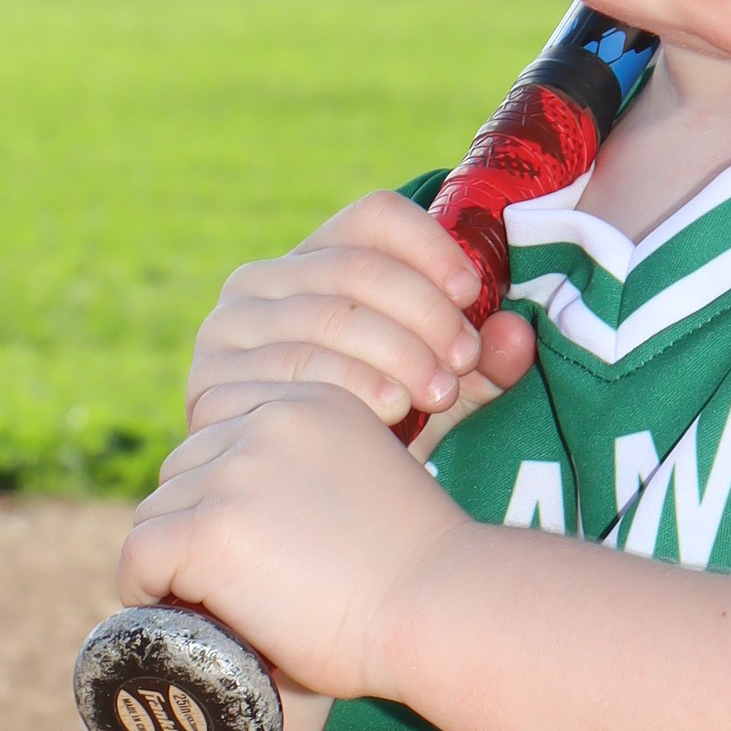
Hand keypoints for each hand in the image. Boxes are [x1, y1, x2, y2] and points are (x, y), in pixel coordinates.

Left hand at [116, 384, 466, 701]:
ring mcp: (235, 473)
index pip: (222, 425)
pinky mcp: (210, 529)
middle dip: (194, 521)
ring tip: (203, 602)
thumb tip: (266, 520)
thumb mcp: (371, 489)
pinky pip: (139, 554)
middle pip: (183, 468)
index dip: (219, 484)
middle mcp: (268, 423)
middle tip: (223, 581)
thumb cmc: (422, 576)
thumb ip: (317, 480)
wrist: (441, 609)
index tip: (239, 537)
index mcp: (311, 404)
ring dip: (172, 557)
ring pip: (157, 512)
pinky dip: (142, 586)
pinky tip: (166, 609)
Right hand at [188, 192, 537, 439]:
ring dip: (394, 353)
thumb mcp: (438, 387)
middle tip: (462, 361)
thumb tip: (518, 334)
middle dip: (422, 313)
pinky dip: (349, 389)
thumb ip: (483, 360)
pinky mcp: (212, 385)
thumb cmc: (379, 434)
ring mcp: (227, 334)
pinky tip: (388, 415)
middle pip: (355, 270)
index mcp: (313, 260)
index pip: (373, 218)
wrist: (302, 512)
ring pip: (325, 318)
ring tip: (436, 393)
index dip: (429, 247)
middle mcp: (258, 283)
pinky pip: (289, 372)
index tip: (473, 294)